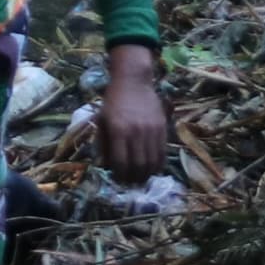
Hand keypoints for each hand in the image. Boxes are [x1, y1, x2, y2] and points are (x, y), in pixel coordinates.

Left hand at [96, 44, 170, 179]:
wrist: (133, 81)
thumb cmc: (114, 101)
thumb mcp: (102, 121)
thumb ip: (104, 144)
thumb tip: (107, 166)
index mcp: (118, 130)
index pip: (120, 162)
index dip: (119, 175)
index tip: (118, 179)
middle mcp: (136, 132)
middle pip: (138, 166)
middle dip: (133, 179)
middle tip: (130, 183)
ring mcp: (151, 130)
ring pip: (152, 162)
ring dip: (146, 174)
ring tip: (141, 178)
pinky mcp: (162, 128)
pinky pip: (162, 152)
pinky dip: (158, 164)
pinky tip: (153, 168)